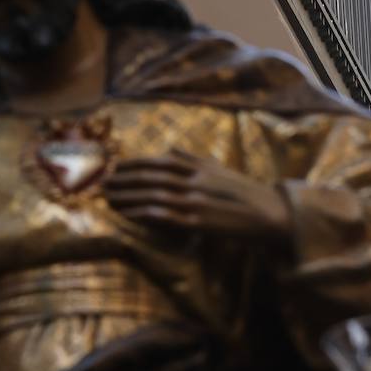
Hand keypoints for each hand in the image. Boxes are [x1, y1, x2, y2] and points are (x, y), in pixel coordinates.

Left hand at [104, 148, 292, 250]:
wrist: (268, 213)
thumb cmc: (242, 191)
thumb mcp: (217, 168)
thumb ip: (192, 158)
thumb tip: (170, 148)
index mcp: (196, 166)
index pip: (158, 162)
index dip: (134, 164)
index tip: (114, 168)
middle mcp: (193, 180)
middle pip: (151, 178)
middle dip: (124, 181)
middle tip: (102, 185)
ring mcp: (195, 201)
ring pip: (153, 196)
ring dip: (128, 198)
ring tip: (109, 200)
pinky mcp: (198, 222)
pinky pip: (166, 217)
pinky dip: (145, 214)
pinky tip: (129, 215)